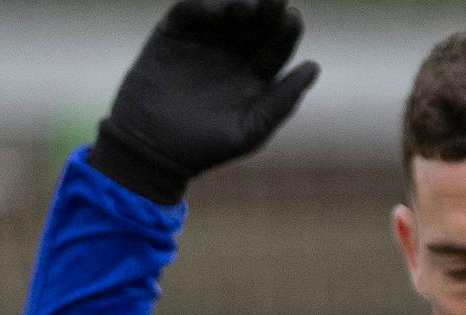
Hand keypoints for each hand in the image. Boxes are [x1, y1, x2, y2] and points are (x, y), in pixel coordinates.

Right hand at [92, 0, 317, 202]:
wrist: (151, 149)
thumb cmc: (204, 147)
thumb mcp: (250, 129)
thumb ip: (282, 100)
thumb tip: (314, 67)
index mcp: (255, 75)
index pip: (277, 46)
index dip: (286, 31)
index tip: (293, 17)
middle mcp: (232, 53)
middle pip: (256, 24)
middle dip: (266, 9)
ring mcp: (203, 41)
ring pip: (225, 11)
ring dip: (238, 2)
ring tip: (249, 4)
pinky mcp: (173, 33)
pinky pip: (189, 11)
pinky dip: (202, 6)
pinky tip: (216, 11)